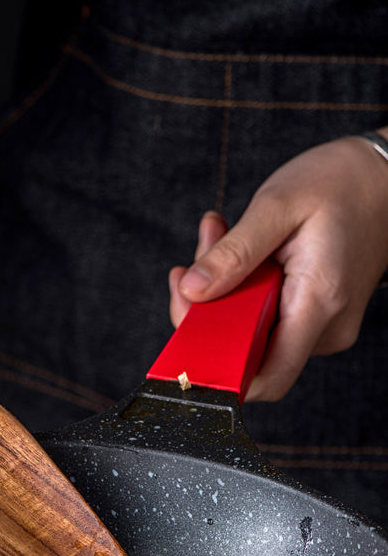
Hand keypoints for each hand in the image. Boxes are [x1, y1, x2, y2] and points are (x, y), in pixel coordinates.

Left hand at [168, 133, 387, 400]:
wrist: (385, 177)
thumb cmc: (340, 184)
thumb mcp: (278, 206)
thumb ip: (233, 254)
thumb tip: (191, 292)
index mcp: (318, 304)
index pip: (264, 378)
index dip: (217, 368)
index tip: (186, 318)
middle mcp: (324, 327)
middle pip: (244, 350)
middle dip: (207, 303)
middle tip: (204, 246)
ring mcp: (320, 323)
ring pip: (247, 327)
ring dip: (221, 283)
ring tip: (219, 231)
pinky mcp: (311, 312)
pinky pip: (260, 312)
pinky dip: (240, 280)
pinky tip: (236, 241)